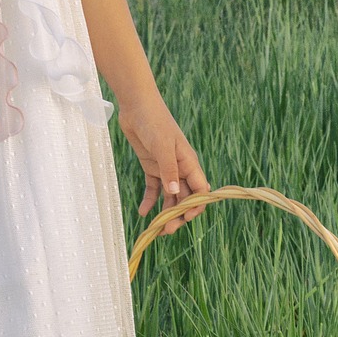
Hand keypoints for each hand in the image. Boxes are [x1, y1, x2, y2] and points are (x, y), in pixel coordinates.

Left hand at [118, 94, 210, 234]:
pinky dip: (150, 201)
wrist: (137, 106)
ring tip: (155, 228)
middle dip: (179, 215)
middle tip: (166, 230)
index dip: (196, 206)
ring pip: (171, 196)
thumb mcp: (162, 145)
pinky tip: (142, 212)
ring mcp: (166, 168)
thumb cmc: (154, 121)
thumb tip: (176, 192)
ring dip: (166, 212)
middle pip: (185, 197)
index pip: (200, 190)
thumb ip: (169, 169)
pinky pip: (154, 189)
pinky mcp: (152, 167)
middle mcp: (180, 168)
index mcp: (189, 162)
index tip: (185, 218)